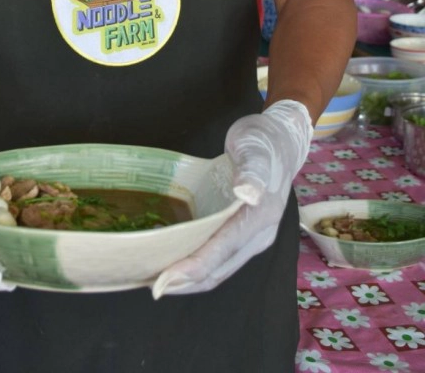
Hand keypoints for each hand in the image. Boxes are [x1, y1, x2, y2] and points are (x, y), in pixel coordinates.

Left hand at [152, 100, 311, 297]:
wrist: (281, 141)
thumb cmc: (263, 142)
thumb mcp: (255, 148)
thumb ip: (251, 170)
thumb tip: (247, 193)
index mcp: (261, 216)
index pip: (223, 249)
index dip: (193, 268)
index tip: (164, 280)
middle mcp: (259, 236)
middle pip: (218, 269)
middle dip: (184, 282)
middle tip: (146, 284)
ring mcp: (252, 239)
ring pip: (217, 270)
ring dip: (187, 280)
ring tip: (153, 280)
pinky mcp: (243, 236)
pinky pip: (217, 259)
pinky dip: (194, 267)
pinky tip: (172, 262)